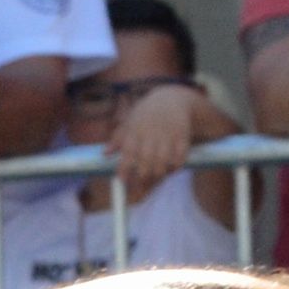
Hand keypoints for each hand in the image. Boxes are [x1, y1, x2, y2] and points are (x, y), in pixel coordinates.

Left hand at [105, 83, 207, 203]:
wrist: (172, 98)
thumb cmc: (145, 114)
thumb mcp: (129, 121)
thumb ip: (118, 138)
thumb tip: (105, 154)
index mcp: (135, 130)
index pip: (128, 154)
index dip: (124, 169)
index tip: (122, 182)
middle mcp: (151, 133)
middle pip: (146, 162)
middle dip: (143, 179)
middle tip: (140, 190)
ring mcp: (168, 134)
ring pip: (163, 162)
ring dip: (159, 176)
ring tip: (155, 182)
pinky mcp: (183, 136)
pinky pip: (180, 157)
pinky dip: (176, 167)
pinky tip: (171, 170)